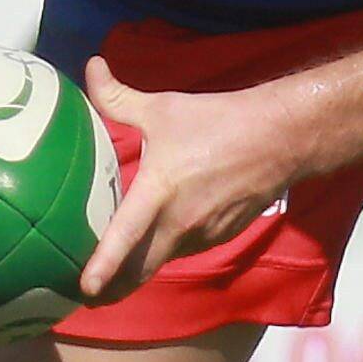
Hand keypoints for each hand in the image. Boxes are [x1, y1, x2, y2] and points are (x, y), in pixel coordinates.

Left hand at [79, 57, 299, 301]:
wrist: (279, 139)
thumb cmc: (217, 120)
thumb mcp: (163, 107)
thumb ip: (117, 96)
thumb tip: (90, 67)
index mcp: (159, 192)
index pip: (125, 237)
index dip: (103, 266)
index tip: (83, 289)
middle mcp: (179, 222)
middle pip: (139, 272)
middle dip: (111, 289)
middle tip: (84, 294)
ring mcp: (202, 235)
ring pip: (161, 261)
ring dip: (139, 267)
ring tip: (117, 264)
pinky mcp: (219, 237)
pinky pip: (184, 249)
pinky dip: (167, 249)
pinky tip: (160, 235)